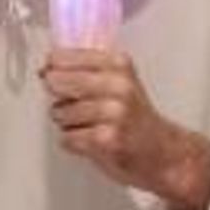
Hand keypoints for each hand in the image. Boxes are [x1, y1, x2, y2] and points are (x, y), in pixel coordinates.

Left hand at [42, 45, 209, 209]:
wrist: (164, 153)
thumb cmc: (136, 119)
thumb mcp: (119, 81)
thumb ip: (85, 70)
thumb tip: (45, 68)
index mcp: (117, 64)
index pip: (62, 57)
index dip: (52, 70)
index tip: (54, 76)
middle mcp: (117, 85)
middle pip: (57, 82)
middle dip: (59, 98)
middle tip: (79, 107)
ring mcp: (113, 112)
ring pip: (59, 113)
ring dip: (68, 124)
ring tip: (92, 126)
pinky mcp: (106, 139)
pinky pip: (67, 138)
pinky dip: (74, 143)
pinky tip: (93, 141)